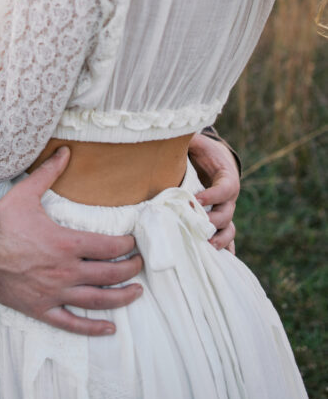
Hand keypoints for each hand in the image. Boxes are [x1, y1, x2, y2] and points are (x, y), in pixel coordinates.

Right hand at [0, 147, 143, 335]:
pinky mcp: (42, 309)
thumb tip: (65, 151)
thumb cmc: (0, 223)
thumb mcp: (25, 193)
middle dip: (130, 269)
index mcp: (65, 243)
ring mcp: (55, 293)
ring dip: (122, 297)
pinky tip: (110, 328)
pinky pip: (73, 324)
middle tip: (139, 264)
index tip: (132, 242)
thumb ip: (49, 173)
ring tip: (137, 292)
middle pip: (110, 274)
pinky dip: (93, 328)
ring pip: (98, 301)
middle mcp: (65, 271)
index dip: (126, 245)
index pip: (108, 246)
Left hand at [188, 133, 239, 252]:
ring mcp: (225, 212)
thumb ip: (188, 139)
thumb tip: (170, 134)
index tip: (196, 199)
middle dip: (211, 221)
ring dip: (219, 239)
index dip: (213, 195)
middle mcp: (229, 198)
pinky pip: (226, 240)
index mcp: (227, 177)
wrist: (215, 161)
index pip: (226, 188)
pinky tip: (220, 264)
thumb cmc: (204, 151)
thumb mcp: (198, 142)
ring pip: (228, 229)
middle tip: (194, 224)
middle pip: (226, 213)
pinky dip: (225, 251)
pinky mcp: (219, 222)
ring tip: (205, 246)